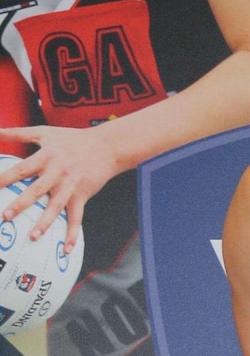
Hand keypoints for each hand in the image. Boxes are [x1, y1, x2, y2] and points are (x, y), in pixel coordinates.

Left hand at [0, 125, 120, 252]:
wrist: (107, 145)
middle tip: (5, 216)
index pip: (22, 169)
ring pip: (56, 206)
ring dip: (45, 222)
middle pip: (37, 190)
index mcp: (46, 156)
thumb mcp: (45, 132)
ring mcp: (71, 185)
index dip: (5, 178)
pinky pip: (77, 216)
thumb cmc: (73, 138)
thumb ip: (18, 132)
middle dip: (22, 204)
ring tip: (33, 237)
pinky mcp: (82, 195)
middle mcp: (58, 172)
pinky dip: (72, 233)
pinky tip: (66, 248)